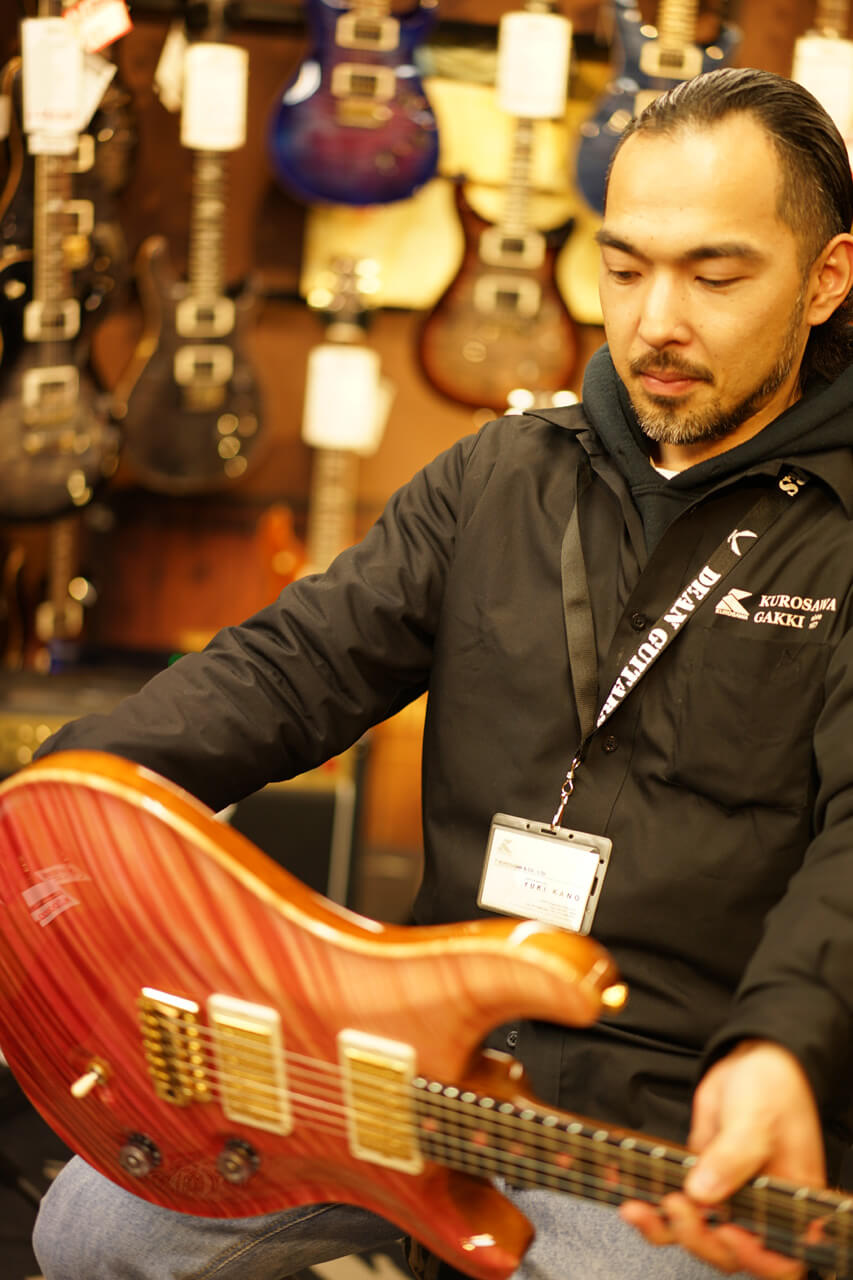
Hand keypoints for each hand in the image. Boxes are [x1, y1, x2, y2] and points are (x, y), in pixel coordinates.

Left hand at [620, 1039, 825, 1275]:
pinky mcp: (696, 1182)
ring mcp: (725, 1199)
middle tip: (675, 1205)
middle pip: (727, 1250)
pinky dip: (649, 1201)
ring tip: (636, 1208)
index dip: (753, 1257)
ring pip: (694, 1232)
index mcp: (790, 1207)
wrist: (751, 1062)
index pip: (779, 1259)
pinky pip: (673, 1202)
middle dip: (696, 1236)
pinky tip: (625, 1189)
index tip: (727, 1233)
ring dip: (662, 1226)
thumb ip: (733, 1156)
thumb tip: (702, 1193)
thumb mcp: (756, 1120)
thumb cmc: (772, 1090)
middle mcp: (758, 1212)